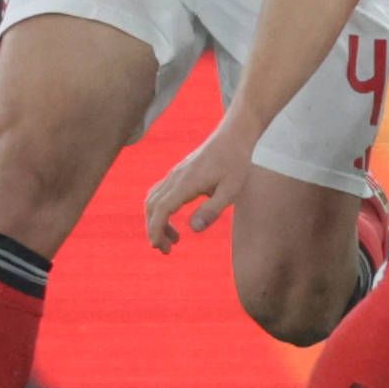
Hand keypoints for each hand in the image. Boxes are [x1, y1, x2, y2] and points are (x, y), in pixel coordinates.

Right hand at [144, 121, 259, 251]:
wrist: (232, 137)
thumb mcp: (232, 189)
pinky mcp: (177, 174)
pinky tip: (174, 219)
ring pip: (154, 200)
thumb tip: (194, 229)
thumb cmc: (236, 163)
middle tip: (167, 250)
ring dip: (157, 221)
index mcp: (186, 183)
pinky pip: (160, 193)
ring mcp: (174, 175)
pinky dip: (161, 210)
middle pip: (152, 207)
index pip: (161, 210)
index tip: (158, 246)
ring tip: (174, 239)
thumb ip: (213, 209)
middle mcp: (174, 178)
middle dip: (154, 230)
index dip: (155, 229)